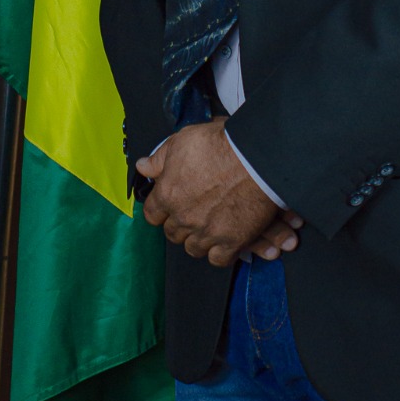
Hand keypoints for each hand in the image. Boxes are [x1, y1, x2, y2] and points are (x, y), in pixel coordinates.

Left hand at [135, 118, 300, 267]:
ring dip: (198, 239)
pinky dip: (220, 252)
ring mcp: (206, 232)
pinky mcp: (230, 242)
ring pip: (193, 248)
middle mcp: (183, 218)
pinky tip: (224, 240)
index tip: (167, 206)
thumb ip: (159, 158)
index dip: (160, 210)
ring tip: (208, 226)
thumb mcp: (182, 141)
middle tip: (193, 213)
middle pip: (172, 233)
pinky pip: (217, 259)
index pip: (152, 214)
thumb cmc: (221, 146)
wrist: (256, 158)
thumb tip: (143, 167)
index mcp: (168, 194)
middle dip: (180, 224)